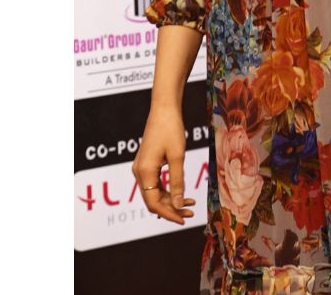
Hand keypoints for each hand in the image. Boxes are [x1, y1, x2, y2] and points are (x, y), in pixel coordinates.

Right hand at [132, 105, 195, 224]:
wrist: (164, 109)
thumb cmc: (171, 130)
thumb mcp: (178, 157)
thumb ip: (178, 182)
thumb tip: (180, 205)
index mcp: (145, 171)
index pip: (153, 203)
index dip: (168, 214)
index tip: (184, 220)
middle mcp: (139, 172)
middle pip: (153, 200)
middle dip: (171, 209)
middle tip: (191, 213)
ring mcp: (141, 168)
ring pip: (154, 193)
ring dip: (171, 200)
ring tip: (191, 203)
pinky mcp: (146, 164)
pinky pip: (155, 184)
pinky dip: (168, 190)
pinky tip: (182, 192)